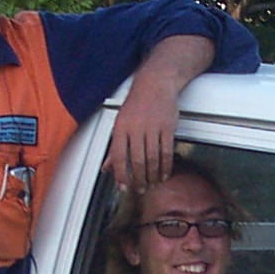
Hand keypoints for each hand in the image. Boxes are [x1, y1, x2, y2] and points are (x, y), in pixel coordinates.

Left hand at [102, 35, 212, 189]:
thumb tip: (106, 167)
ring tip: (152, 184)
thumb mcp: (120, 123)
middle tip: (140, 189)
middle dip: (139, 179)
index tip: (123, 187)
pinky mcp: (167, 127)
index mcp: (121, 128)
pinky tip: (164, 174)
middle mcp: (136, 128)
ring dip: (153, 175)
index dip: (121, 175)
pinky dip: (166, 166)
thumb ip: (115, 147)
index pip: (119, 157)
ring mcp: (153, 128)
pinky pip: (166, 152)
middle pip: (137, 161)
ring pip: (153, 159)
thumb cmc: (136, 104)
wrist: (155, 84)